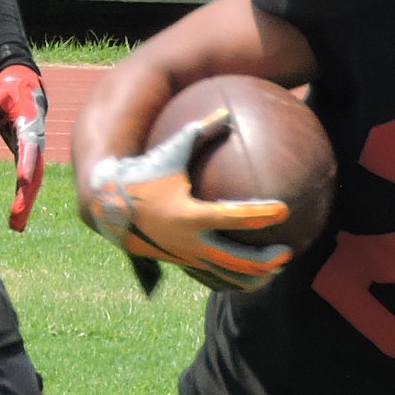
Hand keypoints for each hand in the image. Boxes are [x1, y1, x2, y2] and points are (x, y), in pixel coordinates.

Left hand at [0, 60, 46, 231]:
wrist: (29, 89)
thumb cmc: (11, 89)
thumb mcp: (0, 91)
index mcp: (30, 127)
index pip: (29, 147)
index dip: (26, 163)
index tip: (22, 180)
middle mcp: (36, 144)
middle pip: (34, 173)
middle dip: (26, 195)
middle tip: (16, 216)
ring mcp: (33, 153)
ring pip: (33, 183)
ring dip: (25, 205)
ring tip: (16, 227)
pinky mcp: (28, 158)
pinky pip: (28, 183)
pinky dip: (23, 200)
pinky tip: (17, 219)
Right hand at [78, 104, 292, 292]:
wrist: (108, 208)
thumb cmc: (141, 174)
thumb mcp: (170, 151)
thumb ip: (199, 132)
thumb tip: (227, 113)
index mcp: (189, 214)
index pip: (234, 218)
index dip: (261, 215)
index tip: (284, 209)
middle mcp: (189, 241)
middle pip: (236, 260)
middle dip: (265, 259)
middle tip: (286, 251)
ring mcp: (184, 257)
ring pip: (225, 277)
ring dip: (252, 277)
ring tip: (273, 271)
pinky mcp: (178, 263)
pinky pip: (211, 278)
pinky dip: (231, 280)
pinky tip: (247, 275)